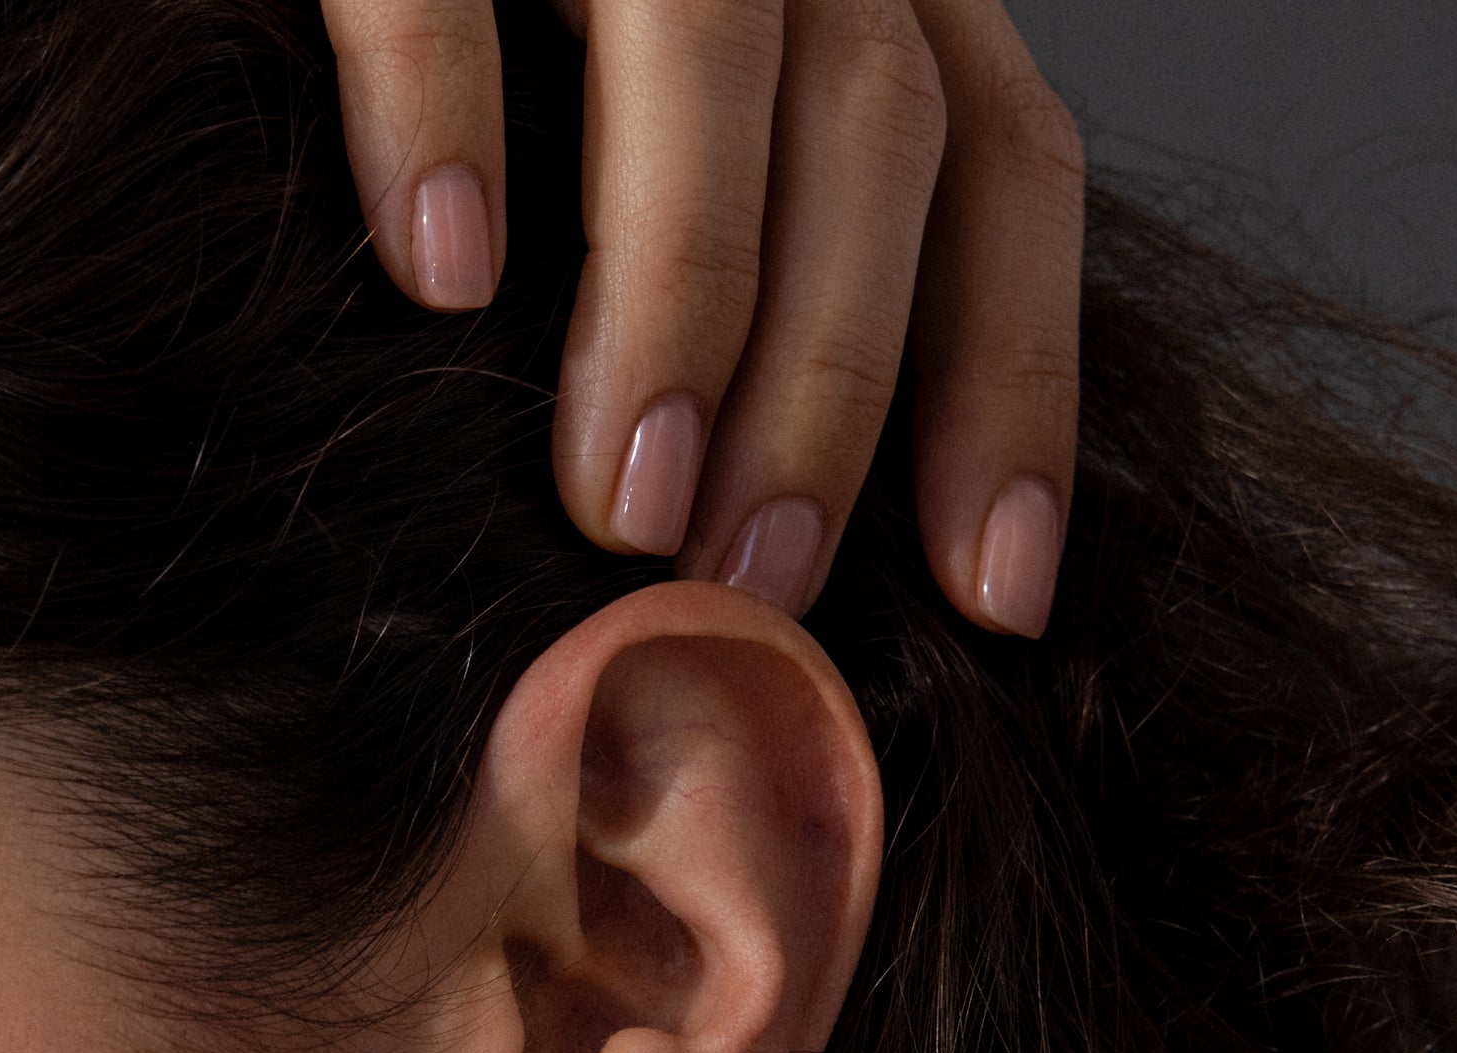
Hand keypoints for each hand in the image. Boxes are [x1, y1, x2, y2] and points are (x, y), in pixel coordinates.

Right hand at [323, 0, 1082, 633]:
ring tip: (622, 511)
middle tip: (751, 590)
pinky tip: (440, 279)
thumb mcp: (652, 160)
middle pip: (875, 123)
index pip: (1001, 160)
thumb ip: (746, 279)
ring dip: (676, 298)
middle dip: (830, 387)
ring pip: (704, 42)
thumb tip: (757, 559)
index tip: (995, 594)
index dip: (1016, 381)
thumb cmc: (484, 77)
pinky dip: (443, 116)